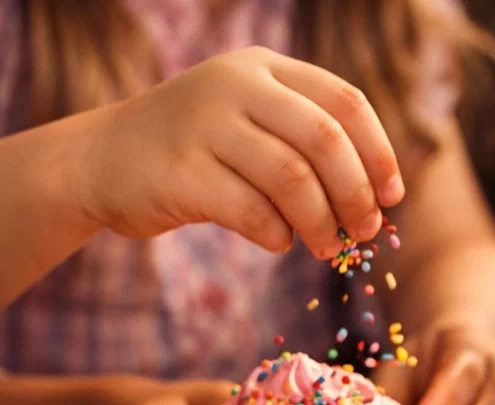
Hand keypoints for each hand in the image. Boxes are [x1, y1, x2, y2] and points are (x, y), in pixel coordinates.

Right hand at [79, 47, 404, 258]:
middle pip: (325, 140)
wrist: (101, 160)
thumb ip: (306, 144)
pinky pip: (252, 211)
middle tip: (366, 231)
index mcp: (264, 67)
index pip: (345, 102)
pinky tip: (278, 242)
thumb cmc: (197, 151)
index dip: (379, 153)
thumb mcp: (251, 123)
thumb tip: (377, 201)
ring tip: (328, 247)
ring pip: (293, 179)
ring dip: (322, 222)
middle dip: (356, 193)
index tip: (392, 196)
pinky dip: (278, 235)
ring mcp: (204, 124)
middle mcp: (235, 85)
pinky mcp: (181, 172)